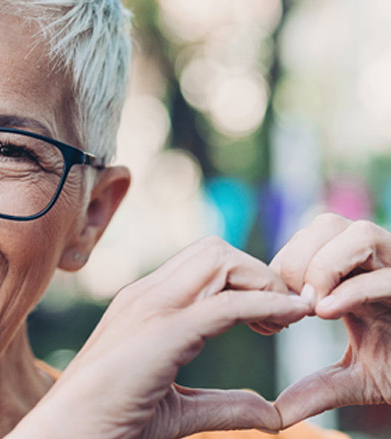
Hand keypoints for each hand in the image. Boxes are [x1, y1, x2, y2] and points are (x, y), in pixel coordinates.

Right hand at [9, 237, 312, 438]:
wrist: (66, 436)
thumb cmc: (108, 425)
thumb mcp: (178, 411)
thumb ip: (223, 406)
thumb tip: (271, 412)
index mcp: (143, 307)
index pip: (203, 264)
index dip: (246, 281)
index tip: (273, 320)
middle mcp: (144, 296)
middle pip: (215, 250)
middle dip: (259, 274)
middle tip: (282, 318)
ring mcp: (149, 308)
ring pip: (221, 261)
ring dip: (263, 283)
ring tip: (282, 322)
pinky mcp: (162, 333)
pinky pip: (227, 303)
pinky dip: (266, 304)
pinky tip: (287, 319)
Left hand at [270, 213, 390, 426]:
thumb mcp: (354, 381)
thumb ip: (315, 390)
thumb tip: (274, 416)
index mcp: (355, 274)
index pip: (305, 240)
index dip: (281, 267)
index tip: (273, 310)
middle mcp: (380, 263)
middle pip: (325, 224)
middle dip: (295, 262)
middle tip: (291, 306)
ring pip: (357, 232)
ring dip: (323, 267)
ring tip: (314, 308)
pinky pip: (387, 275)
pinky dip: (352, 290)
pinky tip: (328, 313)